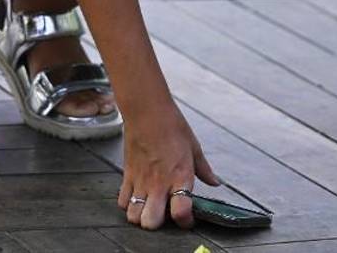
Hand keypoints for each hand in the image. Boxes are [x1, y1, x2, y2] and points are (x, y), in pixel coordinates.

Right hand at [116, 101, 219, 229]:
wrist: (147, 111)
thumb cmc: (171, 125)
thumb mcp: (194, 147)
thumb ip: (204, 170)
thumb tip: (215, 182)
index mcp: (180, 177)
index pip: (181, 213)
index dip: (186, 222)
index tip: (188, 219)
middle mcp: (159, 184)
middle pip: (151, 223)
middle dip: (158, 224)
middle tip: (165, 213)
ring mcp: (141, 182)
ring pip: (133, 216)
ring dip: (141, 216)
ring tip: (149, 206)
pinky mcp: (127, 176)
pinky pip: (121, 201)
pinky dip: (128, 203)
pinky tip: (138, 195)